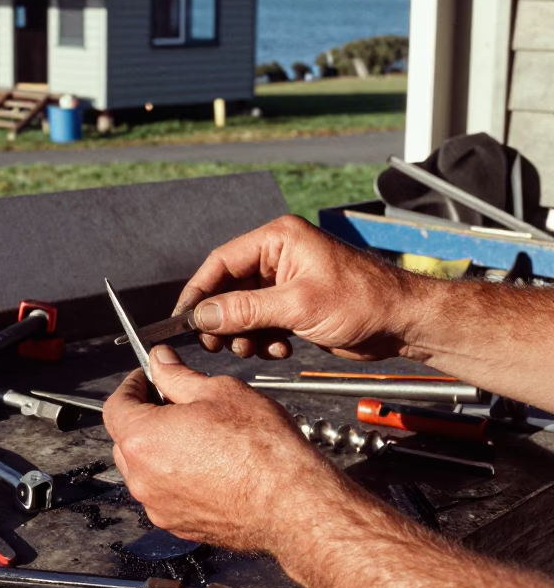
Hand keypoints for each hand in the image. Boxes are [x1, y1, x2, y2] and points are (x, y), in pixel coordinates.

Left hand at [103, 345, 336, 559]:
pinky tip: (208, 464)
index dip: (131, 386)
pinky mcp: (178, 525)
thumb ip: (177, 376)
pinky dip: (175, 477)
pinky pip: (164, 493)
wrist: (291, 503)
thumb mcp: (219, 391)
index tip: (147, 378)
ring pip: (144, 469)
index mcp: (144, 439)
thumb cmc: (261, 448)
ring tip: (198, 434)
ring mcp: (159, 506)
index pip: (115, 406)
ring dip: (159, 449)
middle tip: (175, 401)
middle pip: (125, 439)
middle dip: (144, 417)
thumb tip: (159, 361)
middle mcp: (142, 478)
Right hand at [174, 214, 412, 361]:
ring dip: (244, 333)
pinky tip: (279, 348)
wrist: (403, 322)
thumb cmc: (364, 300)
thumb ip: (246, 310)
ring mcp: (288, 281)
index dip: (200, 291)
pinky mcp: (296, 304)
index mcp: (279, 239)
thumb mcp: (298, 305)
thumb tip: (204, 316)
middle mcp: (280, 255)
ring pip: (244, 309)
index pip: (222, 261)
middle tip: (216, 344)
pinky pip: (263, 321)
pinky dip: (263, 338)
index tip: (183, 318)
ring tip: (255, 349)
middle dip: (223, 319)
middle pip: (230, 287)